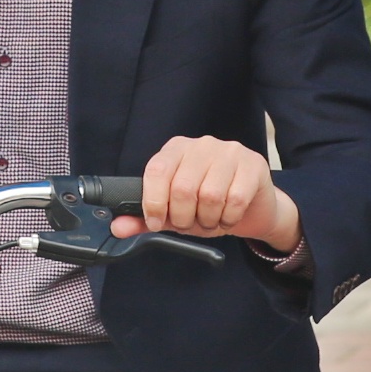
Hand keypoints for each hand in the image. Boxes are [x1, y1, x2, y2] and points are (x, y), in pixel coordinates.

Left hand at [111, 135, 302, 252]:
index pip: (156, 170)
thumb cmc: (209, 206)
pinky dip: (229, 218)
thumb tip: (117, 227)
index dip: (153, 202)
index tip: (156, 222)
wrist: (253, 209)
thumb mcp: (173, 213)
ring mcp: (230, 151)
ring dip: (208, 220)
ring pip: (210, 196)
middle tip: (189, 225)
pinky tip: (229, 218)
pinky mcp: (253, 165)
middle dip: (183, 218)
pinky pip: (236, 200)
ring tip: (210, 221)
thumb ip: (145, 219)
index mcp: (176, 149)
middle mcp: (202, 144)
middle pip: (182, 188)